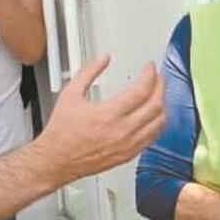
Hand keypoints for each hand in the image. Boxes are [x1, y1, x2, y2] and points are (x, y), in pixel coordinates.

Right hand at [38, 55, 165, 182]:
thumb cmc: (61, 132)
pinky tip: (154, 116)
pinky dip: (157, 124)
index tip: (150, 68)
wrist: (56, 159)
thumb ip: (88, 72)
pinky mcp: (128, 155)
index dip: (150, 75)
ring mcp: (127, 145)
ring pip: (158, 123)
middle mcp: (122, 131)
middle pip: (155, 105)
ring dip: (162, 105)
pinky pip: (152, 138)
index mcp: (109, 114)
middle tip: (158, 78)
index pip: (142, 90)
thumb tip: (103, 59)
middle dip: (160, 87)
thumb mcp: (70, 94)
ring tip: (158, 94)